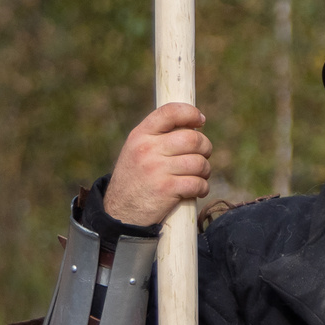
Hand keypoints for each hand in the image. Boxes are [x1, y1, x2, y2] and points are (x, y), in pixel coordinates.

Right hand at [104, 103, 211, 226]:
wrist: (120, 212)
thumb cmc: (135, 179)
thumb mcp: (136, 150)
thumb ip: (158, 136)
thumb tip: (193, 126)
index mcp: (140, 135)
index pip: (170, 112)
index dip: (191, 113)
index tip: (200, 121)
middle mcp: (147, 149)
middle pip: (192, 138)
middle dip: (205, 147)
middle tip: (203, 155)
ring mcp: (156, 169)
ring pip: (199, 162)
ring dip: (205, 170)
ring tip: (199, 175)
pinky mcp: (166, 189)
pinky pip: (198, 183)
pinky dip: (203, 187)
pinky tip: (197, 190)